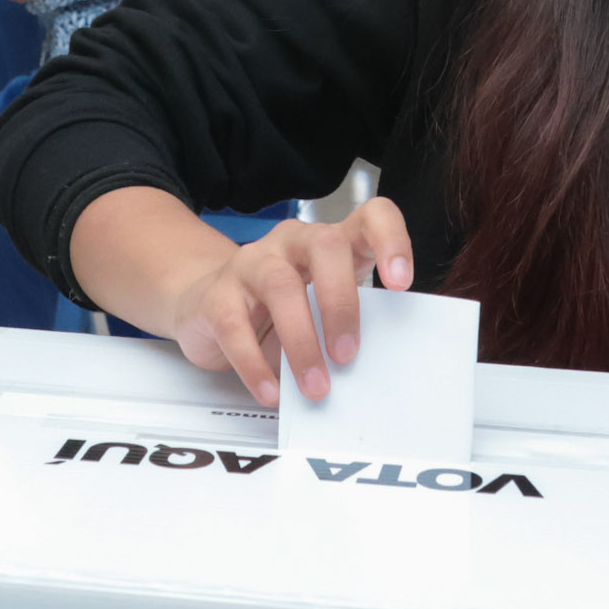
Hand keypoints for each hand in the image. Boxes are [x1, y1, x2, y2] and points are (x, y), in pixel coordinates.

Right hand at [160, 196, 414, 407]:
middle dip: (341, 301)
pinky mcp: (218, 293)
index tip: (401, 283)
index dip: (391, 241)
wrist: (207, 305)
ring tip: (316, 386)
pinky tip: (271, 391)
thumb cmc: (279, 310)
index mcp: (332, 242)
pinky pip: (236, 326)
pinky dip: (255, 365)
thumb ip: (347, 328)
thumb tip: (374, 378)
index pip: (371, 217)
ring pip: (281, 286)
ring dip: (302, 342)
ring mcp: (253, 261)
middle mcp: (294, 241)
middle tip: (348, 355)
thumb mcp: (321, 311)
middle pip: (326, 247)